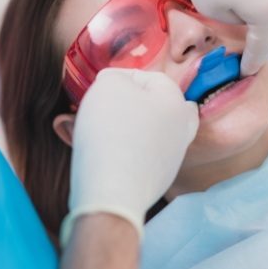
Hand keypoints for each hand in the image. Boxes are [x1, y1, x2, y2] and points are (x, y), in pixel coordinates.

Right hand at [61, 68, 198, 245]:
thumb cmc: (111, 131)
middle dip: (121, 106)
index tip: (97, 89)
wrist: (112, 192)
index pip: (147, 77)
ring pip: (142, 132)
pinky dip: (119, 152)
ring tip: (86, 131)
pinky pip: (136, 157)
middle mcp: (181, 128)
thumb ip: (114, 77)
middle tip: (97, 111)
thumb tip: (116, 85)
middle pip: (150, 106)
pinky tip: (98, 155)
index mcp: (176, 100)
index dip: (119, 79)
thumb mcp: (108, 85)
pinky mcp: (157, 180)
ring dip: (117, 129)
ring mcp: (171, 157)